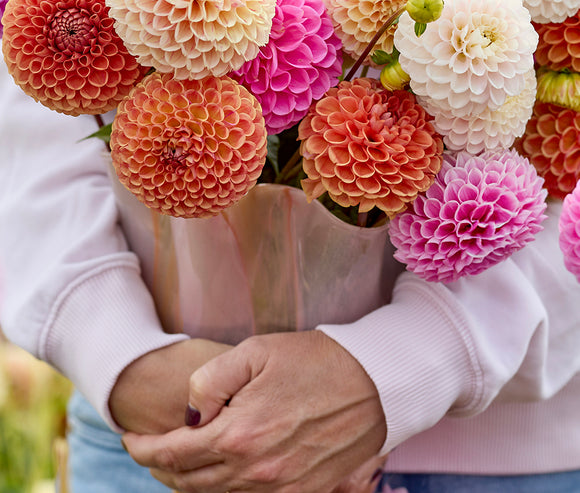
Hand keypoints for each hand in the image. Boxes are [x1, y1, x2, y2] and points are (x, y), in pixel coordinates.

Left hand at [123, 330, 386, 491]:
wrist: (377, 384)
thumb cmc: (315, 360)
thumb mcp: (255, 352)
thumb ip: (210, 382)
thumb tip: (189, 415)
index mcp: (240, 435)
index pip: (174, 454)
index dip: (145, 449)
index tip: (132, 439)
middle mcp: (257, 472)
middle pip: (190, 484)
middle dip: (162, 468)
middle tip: (149, 451)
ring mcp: (282, 489)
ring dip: (190, 483)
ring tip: (179, 462)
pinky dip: (226, 491)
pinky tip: (222, 473)